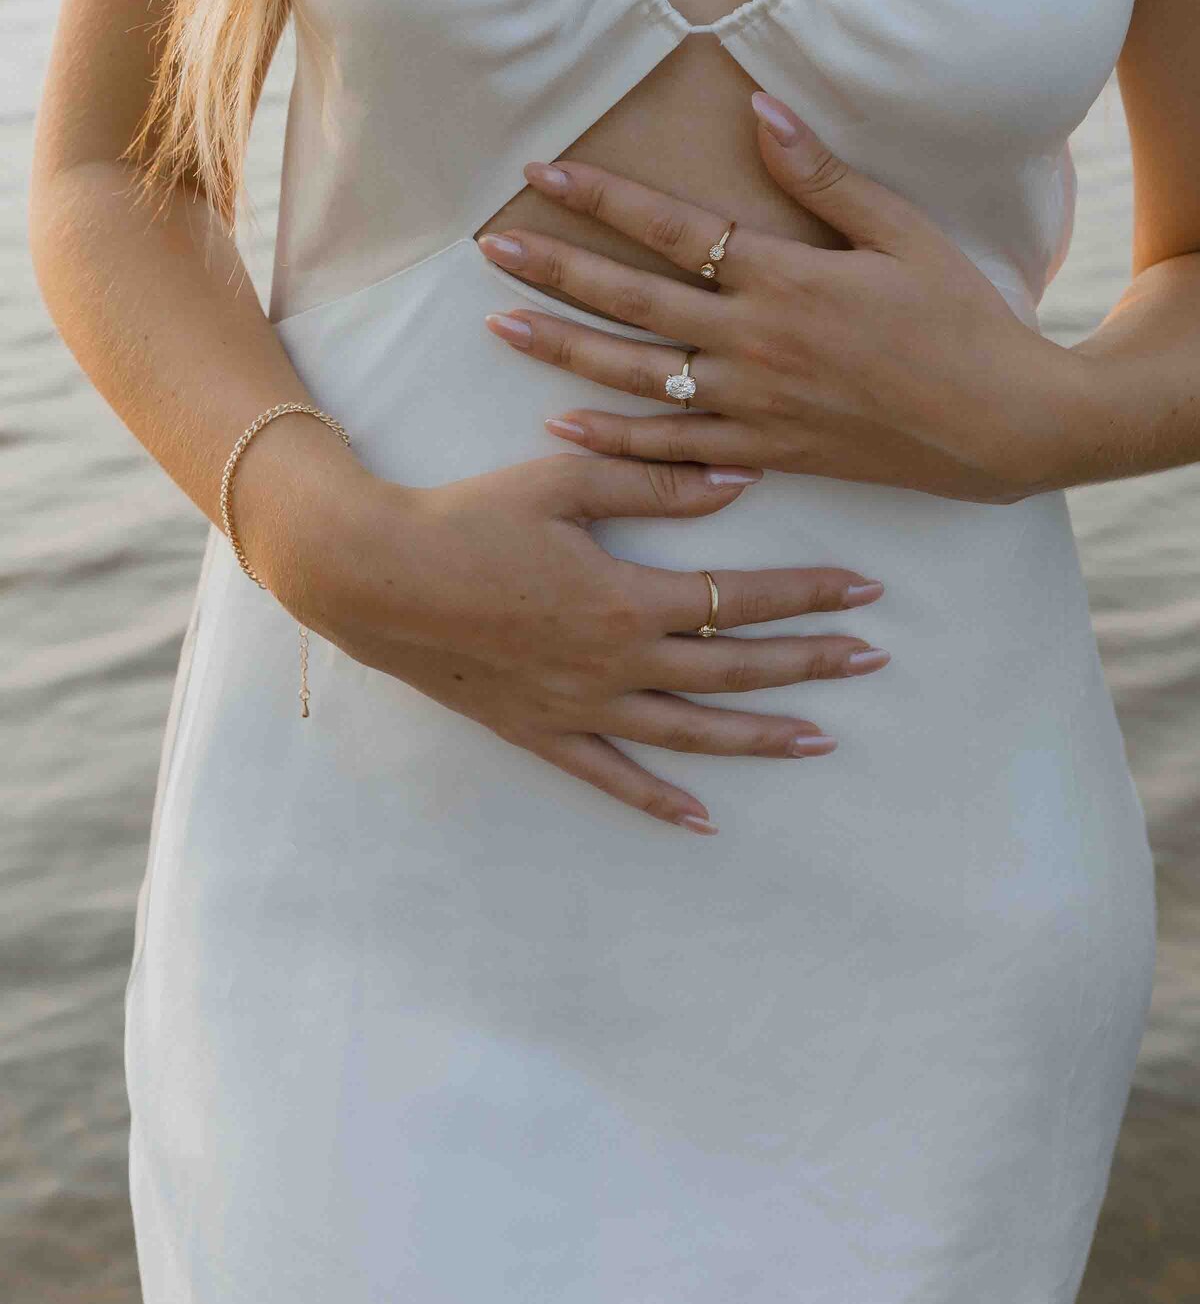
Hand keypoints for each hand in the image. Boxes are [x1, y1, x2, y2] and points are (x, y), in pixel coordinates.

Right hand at [295, 453, 889, 834]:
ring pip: (689, 732)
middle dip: (808, 663)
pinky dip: (659, 802)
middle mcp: (614, 665)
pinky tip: (704, 821)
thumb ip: (654, 482)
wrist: (374, 576)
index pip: (738, 598)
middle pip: (732, 669)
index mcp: (625, 599)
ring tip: (822, 740)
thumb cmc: (467, 518)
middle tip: (871, 659)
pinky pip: (611, 778)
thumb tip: (739, 482)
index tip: (864, 591)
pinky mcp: (541, 733)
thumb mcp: (562, 482)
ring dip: (759, 736)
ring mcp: (580, 708)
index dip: (807, 593)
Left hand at [477, 91, 1087, 503]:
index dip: (602, 199)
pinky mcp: (766, 452)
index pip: (673, 229)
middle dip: (555, 271)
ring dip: (562, 350)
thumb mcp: (901, 233)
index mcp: (786, 280)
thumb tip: (758, 108)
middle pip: (633, 303)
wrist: (1004, 424)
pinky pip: (674, 448)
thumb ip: (822, 177)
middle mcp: (755, 344)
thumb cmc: (961, 318)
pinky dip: (616, 439)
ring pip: (636, 377)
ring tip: (499, 328)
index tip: (542, 174)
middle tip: (489, 250)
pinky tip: (563, 423)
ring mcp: (755, 405)